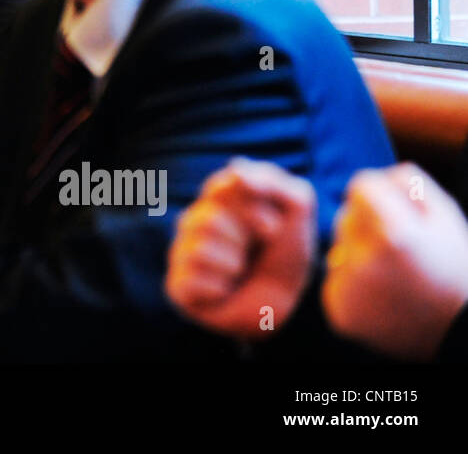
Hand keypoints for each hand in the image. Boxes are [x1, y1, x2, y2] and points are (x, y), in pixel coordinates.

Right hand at [165, 158, 316, 340]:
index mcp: (218, 199)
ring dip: (232, 264)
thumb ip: (273, 182)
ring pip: (199, 248)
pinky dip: (219, 288)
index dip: (250, 207)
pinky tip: (225, 291)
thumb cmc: (284, 256)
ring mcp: (182, 252)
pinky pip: (191, 278)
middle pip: (208, 218)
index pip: (220, 187)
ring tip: (240, 272)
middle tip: (255, 252)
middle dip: (243, 239)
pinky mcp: (177, 284)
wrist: (284, 306)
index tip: (274, 228)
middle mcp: (194, 221)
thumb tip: (235, 166)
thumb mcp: (295, 213)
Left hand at [322, 163, 467, 359]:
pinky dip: (352, 282)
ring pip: (338, 248)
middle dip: (366, 224)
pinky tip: (380, 294)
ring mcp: (349, 289)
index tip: (397, 210)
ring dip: (357, 252)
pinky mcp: (339, 312)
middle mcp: (365, 261)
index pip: (361, 185)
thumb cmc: (456, 272)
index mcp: (394, 234)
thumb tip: (379, 174)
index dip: (380, 193)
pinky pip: (335, 279)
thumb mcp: (448, 220)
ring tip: (392, 273)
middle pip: (345, 216)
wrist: (457, 333)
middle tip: (398, 249)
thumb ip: (411, 185)